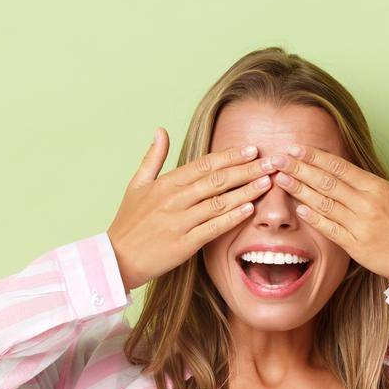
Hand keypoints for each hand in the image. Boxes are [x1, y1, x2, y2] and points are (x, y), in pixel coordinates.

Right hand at [107, 128, 275, 290]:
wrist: (116, 258)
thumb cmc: (129, 222)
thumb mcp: (137, 185)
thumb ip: (153, 157)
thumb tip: (161, 130)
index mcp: (165, 183)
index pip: (204, 164)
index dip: (230, 156)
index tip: (252, 149)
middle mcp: (173, 200)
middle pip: (216, 180)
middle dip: (247, 170)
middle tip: (272, 162)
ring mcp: (179, 222)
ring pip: (218, 202)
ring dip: (245, 191)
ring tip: (268, 182)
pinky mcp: (183, 244)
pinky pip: (212, 228)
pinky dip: (231, 217)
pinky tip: (249, 209)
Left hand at [266, 131, 388, 281]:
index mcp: (378, 187)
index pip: (340, 167)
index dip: (316, 157)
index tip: (296, 148)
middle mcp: (366, 204)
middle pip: (327, 182)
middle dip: (300, 169)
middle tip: (277, 159)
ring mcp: (360, 226)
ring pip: (325, 204)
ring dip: (300, 190)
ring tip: (280, 179)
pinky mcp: (356, 247)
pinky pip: (331, 230)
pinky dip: (315, 219)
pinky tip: (299, 208)